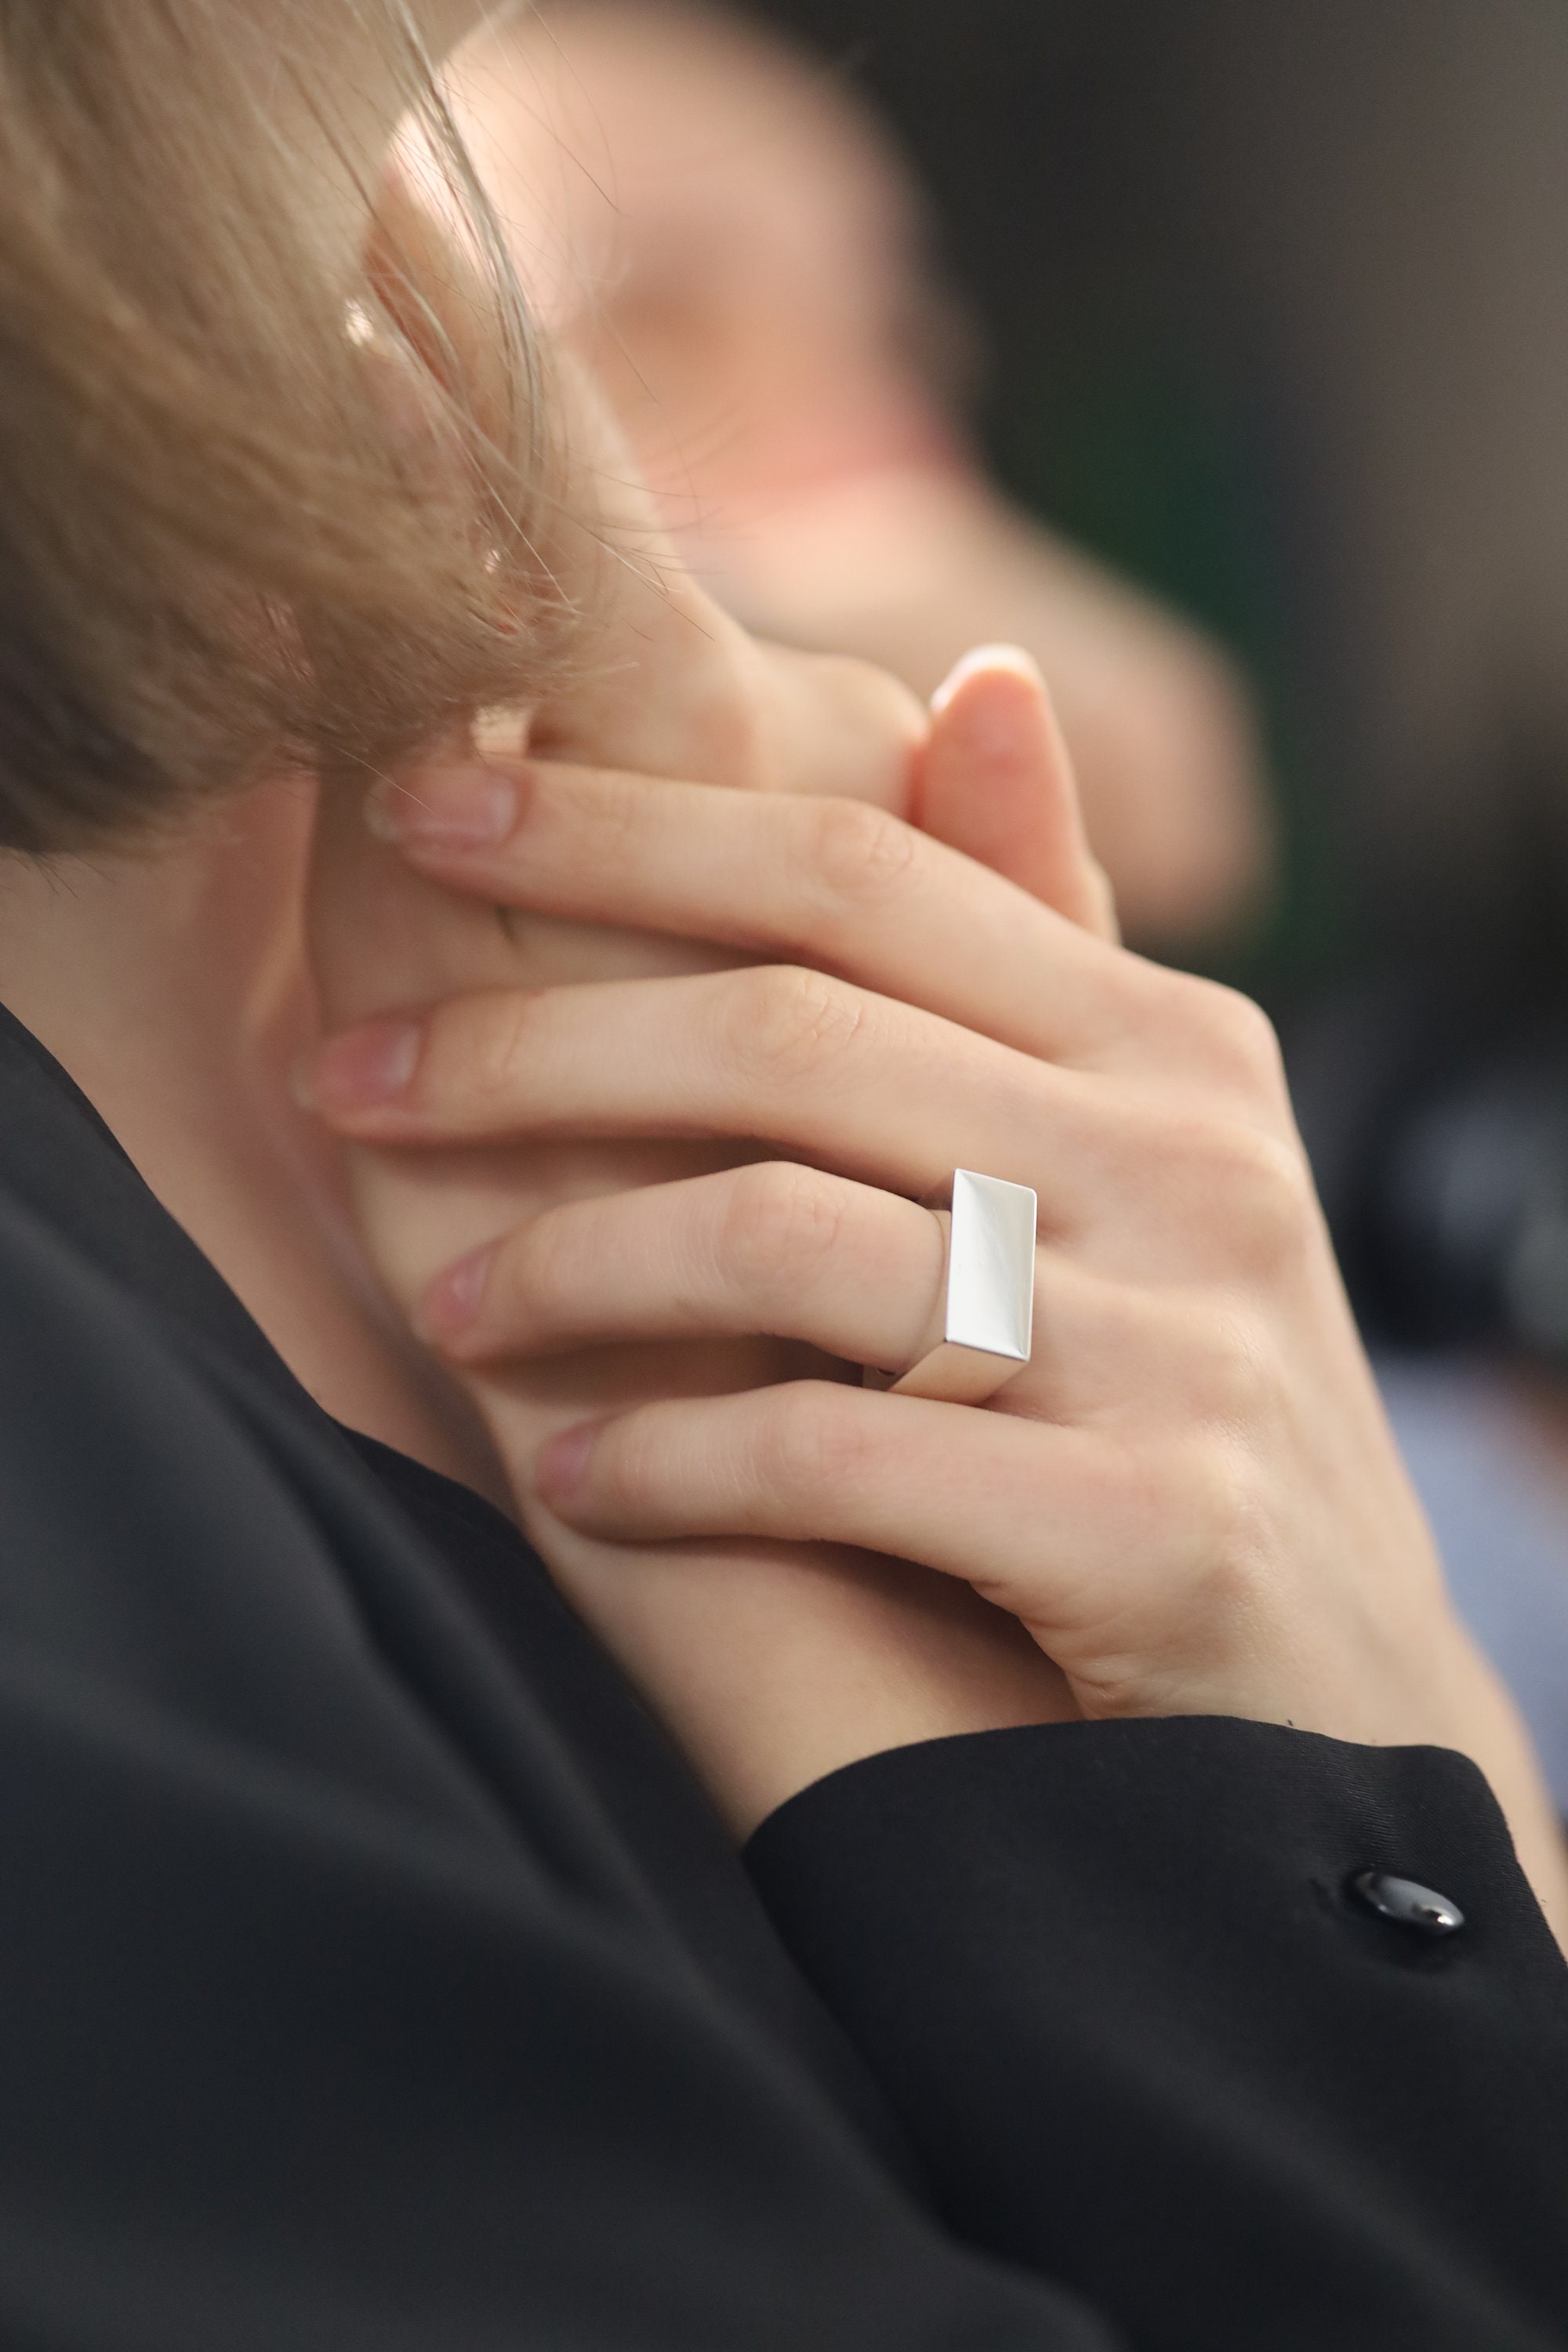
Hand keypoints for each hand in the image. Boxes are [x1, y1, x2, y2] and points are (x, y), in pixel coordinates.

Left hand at [308, 689, 1567, 1936]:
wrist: (1336, 1713)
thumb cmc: (1185, 1405)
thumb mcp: (1147, 1159)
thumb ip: (1043, 944)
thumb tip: (974, 676)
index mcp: (1169, 1043)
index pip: (853, 872)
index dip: (614, 828)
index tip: (418, 803)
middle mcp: (1187, 1161)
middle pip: (786, 1031)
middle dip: (526, 1047)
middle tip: (346, 1080)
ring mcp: (1182, 1342)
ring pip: (781, 1233)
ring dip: (564, 1266)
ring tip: (449, 1311)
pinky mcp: (1149, 1526)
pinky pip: (828, 1451)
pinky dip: (666, 1458)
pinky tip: (571, 1475)